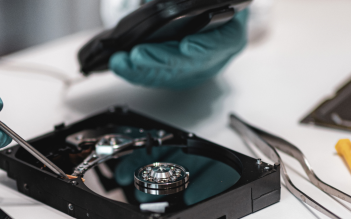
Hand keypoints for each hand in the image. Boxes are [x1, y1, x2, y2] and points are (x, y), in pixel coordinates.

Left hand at [109, 9, 248, 88]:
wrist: (208, 16)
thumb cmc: (208, 8)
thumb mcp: (205, 2)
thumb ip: (188, 2)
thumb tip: (158, 1)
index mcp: (230, 35)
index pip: (223, 43)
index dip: (204, 46)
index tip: (186, 44)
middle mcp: (215, 58)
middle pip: (188, 65)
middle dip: (159, 60)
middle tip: (137, 54)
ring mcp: (196, 71)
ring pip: (169, 75)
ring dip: (142, 70)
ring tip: (120, 61)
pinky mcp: (178, 77)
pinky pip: (157, 78)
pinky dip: (137, 72)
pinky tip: (121, 65)